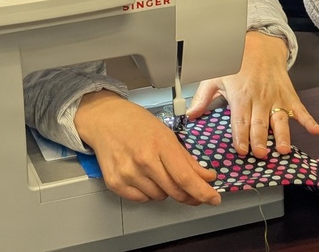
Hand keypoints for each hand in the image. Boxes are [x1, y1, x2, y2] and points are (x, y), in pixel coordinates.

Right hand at [75, 90, 219, 205]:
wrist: (104, 120)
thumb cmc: (135, 123)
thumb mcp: (166, 134)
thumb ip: (187, 159)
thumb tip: (206, 177)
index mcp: (159, 145)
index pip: (185, 177)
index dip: (203, 192)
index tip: (214, 198)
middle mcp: (143, 161)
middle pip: (175, 191)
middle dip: (189, 194)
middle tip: (193, 190)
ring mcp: (127, 173)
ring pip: (159, 197)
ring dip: (166, 190)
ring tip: (157, 171)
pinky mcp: (115, 183)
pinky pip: (142, 199)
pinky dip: (148, 192)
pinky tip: (144, 176)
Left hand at [186, 31, 318, 157]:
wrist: (259, 43)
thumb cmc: (235, 62)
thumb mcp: (214, 76)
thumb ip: (202, 98)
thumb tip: (189, 116)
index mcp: (240, 96)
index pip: (240, 120)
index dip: (241, 136)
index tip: (241, 150)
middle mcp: (259, 98)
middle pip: (260, 123)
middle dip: (260, 139)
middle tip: (261, 154)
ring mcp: (276, 97)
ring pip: (280, 119)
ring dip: (283, 135)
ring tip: (283, 149)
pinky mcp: (289, 94)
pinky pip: (300, 108)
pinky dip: (309, 119)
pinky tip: (316, 130)